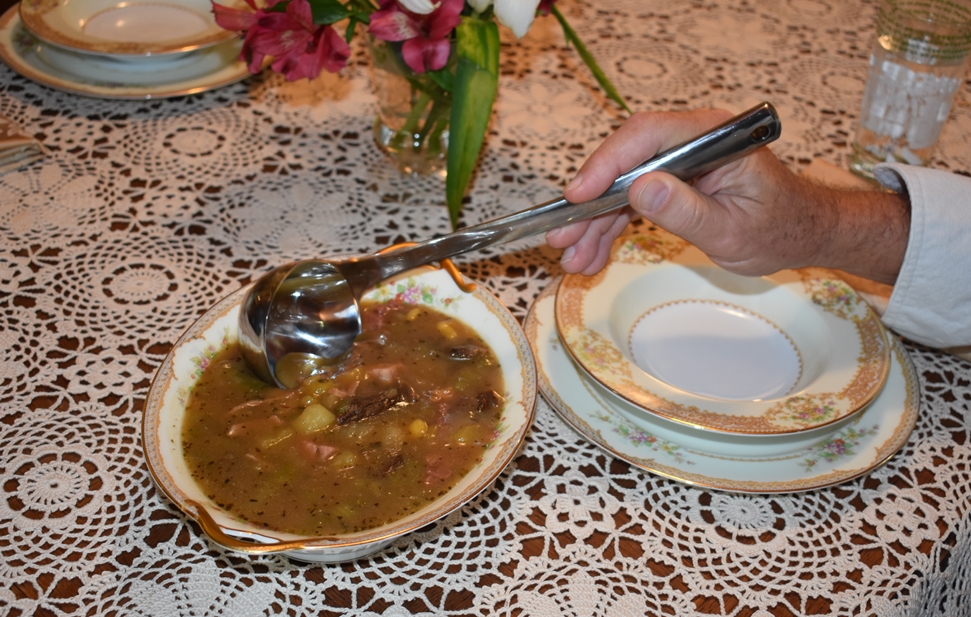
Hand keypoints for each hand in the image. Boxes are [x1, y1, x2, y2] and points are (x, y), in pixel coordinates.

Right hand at [545, 108, 909, 283]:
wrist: (799, 233)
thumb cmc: (779, 227)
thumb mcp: (732, 228)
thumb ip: (686, 209)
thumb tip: (641, 189)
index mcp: (709, 137)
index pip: (646, 137)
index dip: (607, 164)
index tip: (579, 195)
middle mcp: (687, 143)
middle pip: (623, 164)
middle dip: (590, 204)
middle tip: (562, 236)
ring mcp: (675, 164)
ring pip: (620, 188)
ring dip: (593, 224)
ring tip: (571, 257)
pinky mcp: (669, 185)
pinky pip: (630, 203)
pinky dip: (609, 229)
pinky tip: (589, 254)